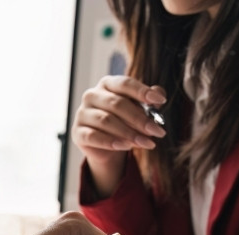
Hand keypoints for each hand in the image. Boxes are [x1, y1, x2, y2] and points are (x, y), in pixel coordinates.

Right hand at [72, 75, 166, 196]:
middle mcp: (91, 95)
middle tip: (157, 131)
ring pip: (106, 121)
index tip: (161, 100)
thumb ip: (149, 101)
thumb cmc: (125, 121)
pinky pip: (94, 136)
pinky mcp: (77, 132)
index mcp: (107, 84)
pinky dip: (112, 142)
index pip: (124, 84)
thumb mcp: (140, 110)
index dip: (142, 91)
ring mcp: (82, 114)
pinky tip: (127, 146)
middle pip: (117, 104)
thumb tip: (159, 93)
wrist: (107, 146)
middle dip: (140, 119)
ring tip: (147, 143)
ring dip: (129, 133)